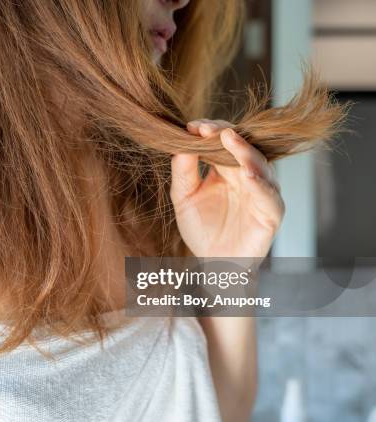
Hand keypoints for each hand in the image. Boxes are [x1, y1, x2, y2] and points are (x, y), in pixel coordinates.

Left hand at [170, 119, 284, 258]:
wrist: (213, 263)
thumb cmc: (201, 229)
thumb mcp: (183, 197)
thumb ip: (183, 171)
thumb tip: (181, 143)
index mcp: (227, 169)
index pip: (223, 142)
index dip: (211, 131)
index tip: (193, 126)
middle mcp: (247, 176)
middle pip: (243, 147)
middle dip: (226, 135)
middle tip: (210, 128)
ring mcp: (261, 192)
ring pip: (260, 166)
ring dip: (245, 152)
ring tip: (230, 140)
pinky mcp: (271, 213)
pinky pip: (269, 196)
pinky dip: (260, 184)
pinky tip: (247, 175)